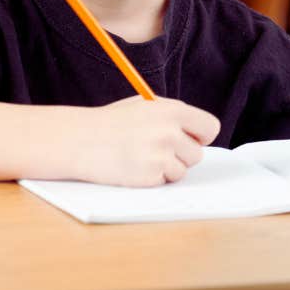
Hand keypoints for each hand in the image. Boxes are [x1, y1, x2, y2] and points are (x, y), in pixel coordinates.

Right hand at [77, 96, 219, 186]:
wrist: (79, 139)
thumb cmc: (111, 123)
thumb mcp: (144, 107)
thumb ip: (172, 117)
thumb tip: (198, 133)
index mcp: (172, 110)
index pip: (210, 127)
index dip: (200, 136)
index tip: (190, 139)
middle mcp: (170, 132)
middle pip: (197, 154)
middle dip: (180, 155)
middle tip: (155, 148)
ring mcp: (161, 155)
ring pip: (182, 171)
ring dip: (166, 169)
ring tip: (140, 156)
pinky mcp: (150, 176)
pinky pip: (164, 182)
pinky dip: (152, 178)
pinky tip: (132, 166)